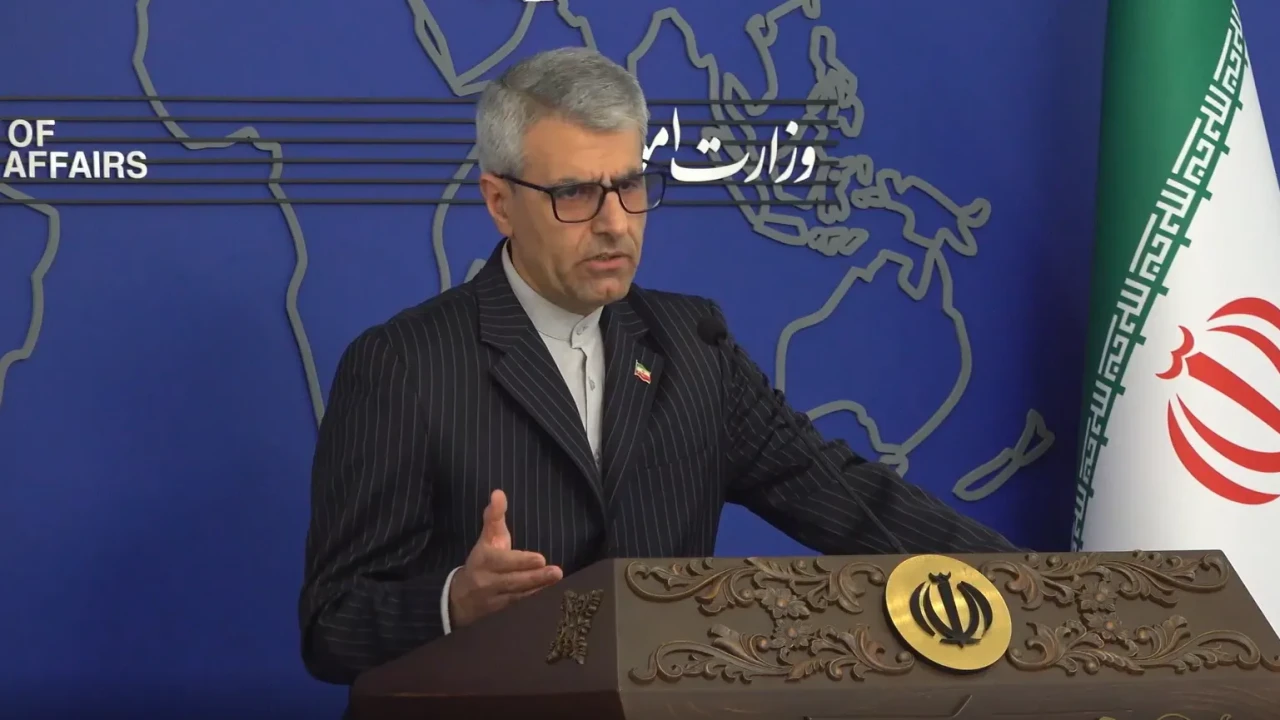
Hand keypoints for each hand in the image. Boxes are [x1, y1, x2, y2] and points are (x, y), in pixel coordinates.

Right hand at [448, 490, 561, 627]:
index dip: (521, 561)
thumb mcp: (488, 537)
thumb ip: (494, 516)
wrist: (460, 597)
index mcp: (484, 560)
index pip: (503, 561)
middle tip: (556, 572)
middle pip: (513, 580)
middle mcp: (487, 581)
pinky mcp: (501, 613)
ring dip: (538, 590)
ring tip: (556, 583)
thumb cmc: (483, 560)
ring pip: (518, 596)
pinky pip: (518, 608)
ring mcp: (494, 599)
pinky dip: (533, 602)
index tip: (540, 559)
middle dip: (535, 577)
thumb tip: (498, 493)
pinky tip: (548, 597)